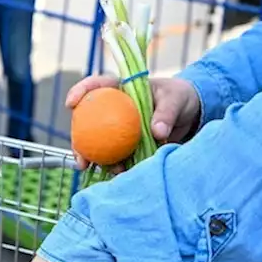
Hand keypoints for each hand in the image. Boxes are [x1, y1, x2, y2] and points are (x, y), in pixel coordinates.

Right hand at [64, 75, 201, 168]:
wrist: (190, 114)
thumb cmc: (180, 97)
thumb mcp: (176, 100)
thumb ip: (166, 113)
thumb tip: (157, 132)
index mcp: (121, 90)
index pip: (97, 86)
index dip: (80, 92)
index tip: (71, 104)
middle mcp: (114, 108)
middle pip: (88, 121)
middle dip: (78, 141)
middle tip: (80, 158)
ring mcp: (118, 127)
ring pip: (98, 143)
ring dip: (96, 159)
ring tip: (102, 170)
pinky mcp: (126, 143)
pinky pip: (116, 155)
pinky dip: (115, 166)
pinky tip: (117, 175)